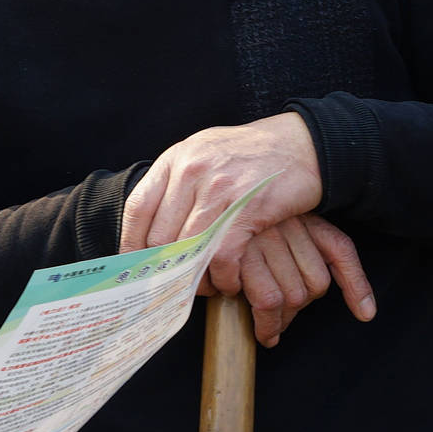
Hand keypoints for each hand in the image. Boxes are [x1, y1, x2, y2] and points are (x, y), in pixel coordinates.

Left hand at [119, 114, 374, 346]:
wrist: (302, 144)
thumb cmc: (251, 154)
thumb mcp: (205, 154)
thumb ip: (178, 183)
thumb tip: (153, 227)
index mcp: (177, 159)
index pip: (137, 207)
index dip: (131, 244)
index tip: (133, 268)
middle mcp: (192, 170)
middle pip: (161, 235)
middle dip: (165, 269)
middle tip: (174, 287)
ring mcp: (219, 188)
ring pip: (189, 249)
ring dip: (195, 278)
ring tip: (204, 288)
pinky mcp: (247, 207)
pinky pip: (222, 255)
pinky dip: (223, 277)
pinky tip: (229, 282)